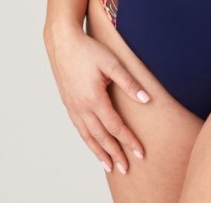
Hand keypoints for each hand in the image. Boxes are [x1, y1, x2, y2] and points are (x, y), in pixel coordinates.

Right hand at [44, 24, 150, 173]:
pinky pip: (79, 128)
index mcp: (94, 99)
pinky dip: (88, 141)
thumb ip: (130, 83)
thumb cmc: (89, 50)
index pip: (115, 127)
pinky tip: (93, 145)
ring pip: (88, 136)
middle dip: (115, 154)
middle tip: (126, 168)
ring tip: (109, 166)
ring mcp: (73, 107)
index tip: (140, 153)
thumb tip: (147, 99)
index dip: (129, 141)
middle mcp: (82, 107)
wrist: (63, 42)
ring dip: (99, 152)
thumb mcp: (113, 63)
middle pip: (101, 137)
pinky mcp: (68, 104)